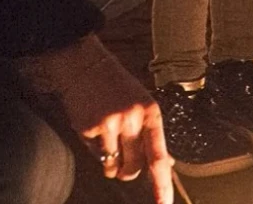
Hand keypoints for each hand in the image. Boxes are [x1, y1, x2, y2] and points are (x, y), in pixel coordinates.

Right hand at [16, 36, 173, 198]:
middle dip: (129, 172)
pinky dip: (96, 150)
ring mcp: (110, 124)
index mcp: (150, 113)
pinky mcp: (89, 128)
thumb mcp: (143, 105)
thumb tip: (166, 164)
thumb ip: (152, 135)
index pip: (158, 157)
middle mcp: (132, 119)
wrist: (86, 67)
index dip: (162, 185)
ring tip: (108, 142)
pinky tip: (94, 129)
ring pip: (114, 167)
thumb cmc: (117, 88)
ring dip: (112, 165)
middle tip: (123, 161)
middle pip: (134, 168)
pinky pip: (96, 156)